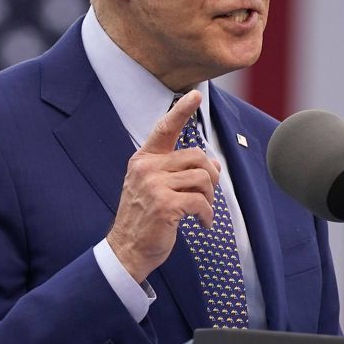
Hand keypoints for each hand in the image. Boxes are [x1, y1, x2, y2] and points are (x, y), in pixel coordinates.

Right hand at [107, 90, 220, 282]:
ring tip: (203, 211)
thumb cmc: (145, 219)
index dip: (181, 110)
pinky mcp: (165, 205)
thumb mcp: (158, 189)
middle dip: (211, 176)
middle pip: (197, 156)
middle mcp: (147, 168)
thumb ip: (181, 173)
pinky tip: (203, 224)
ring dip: (210, 198)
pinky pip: (201, 201)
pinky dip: (207, 215)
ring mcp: (154, 185)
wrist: (127, 249)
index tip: (195, 94)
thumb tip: (216, 164)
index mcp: (143, 160)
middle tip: (209, 194)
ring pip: (203, 178)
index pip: (164, 128)